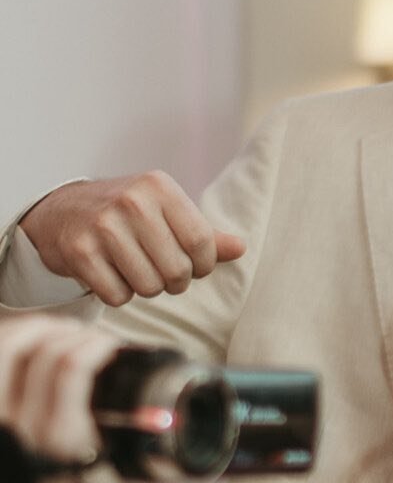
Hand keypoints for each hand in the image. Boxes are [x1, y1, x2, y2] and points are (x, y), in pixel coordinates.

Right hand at [0, 315, 141, 482]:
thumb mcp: (16, 475)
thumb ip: (10, 438)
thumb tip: (20, 391)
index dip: (17, 333)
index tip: (47, 334)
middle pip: (10, 347)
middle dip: (46, 327)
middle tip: (76, 335)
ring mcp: (27, 437)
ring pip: (46, 355)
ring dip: (77, 336)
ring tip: (98, 344)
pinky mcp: (65, 443)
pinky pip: (71, 375)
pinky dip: (91, 350)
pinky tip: (108, 350)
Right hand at [20, 174, 244, 305]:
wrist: (62, 212)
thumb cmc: (124, 214)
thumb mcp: (165, 211)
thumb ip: (204, 233)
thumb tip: (240, 248)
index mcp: (159, 187)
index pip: (202, 242)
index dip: (203, 265)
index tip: (194, 266)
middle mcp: (131, 201)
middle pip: (177, 270)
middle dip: (174, 281)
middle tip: (160, 271)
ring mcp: (103, 226)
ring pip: (148, 287)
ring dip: (145, 288)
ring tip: (134, 269)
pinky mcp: (80, 251)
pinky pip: (117, 296)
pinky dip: (118, 294)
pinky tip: (110, 274)